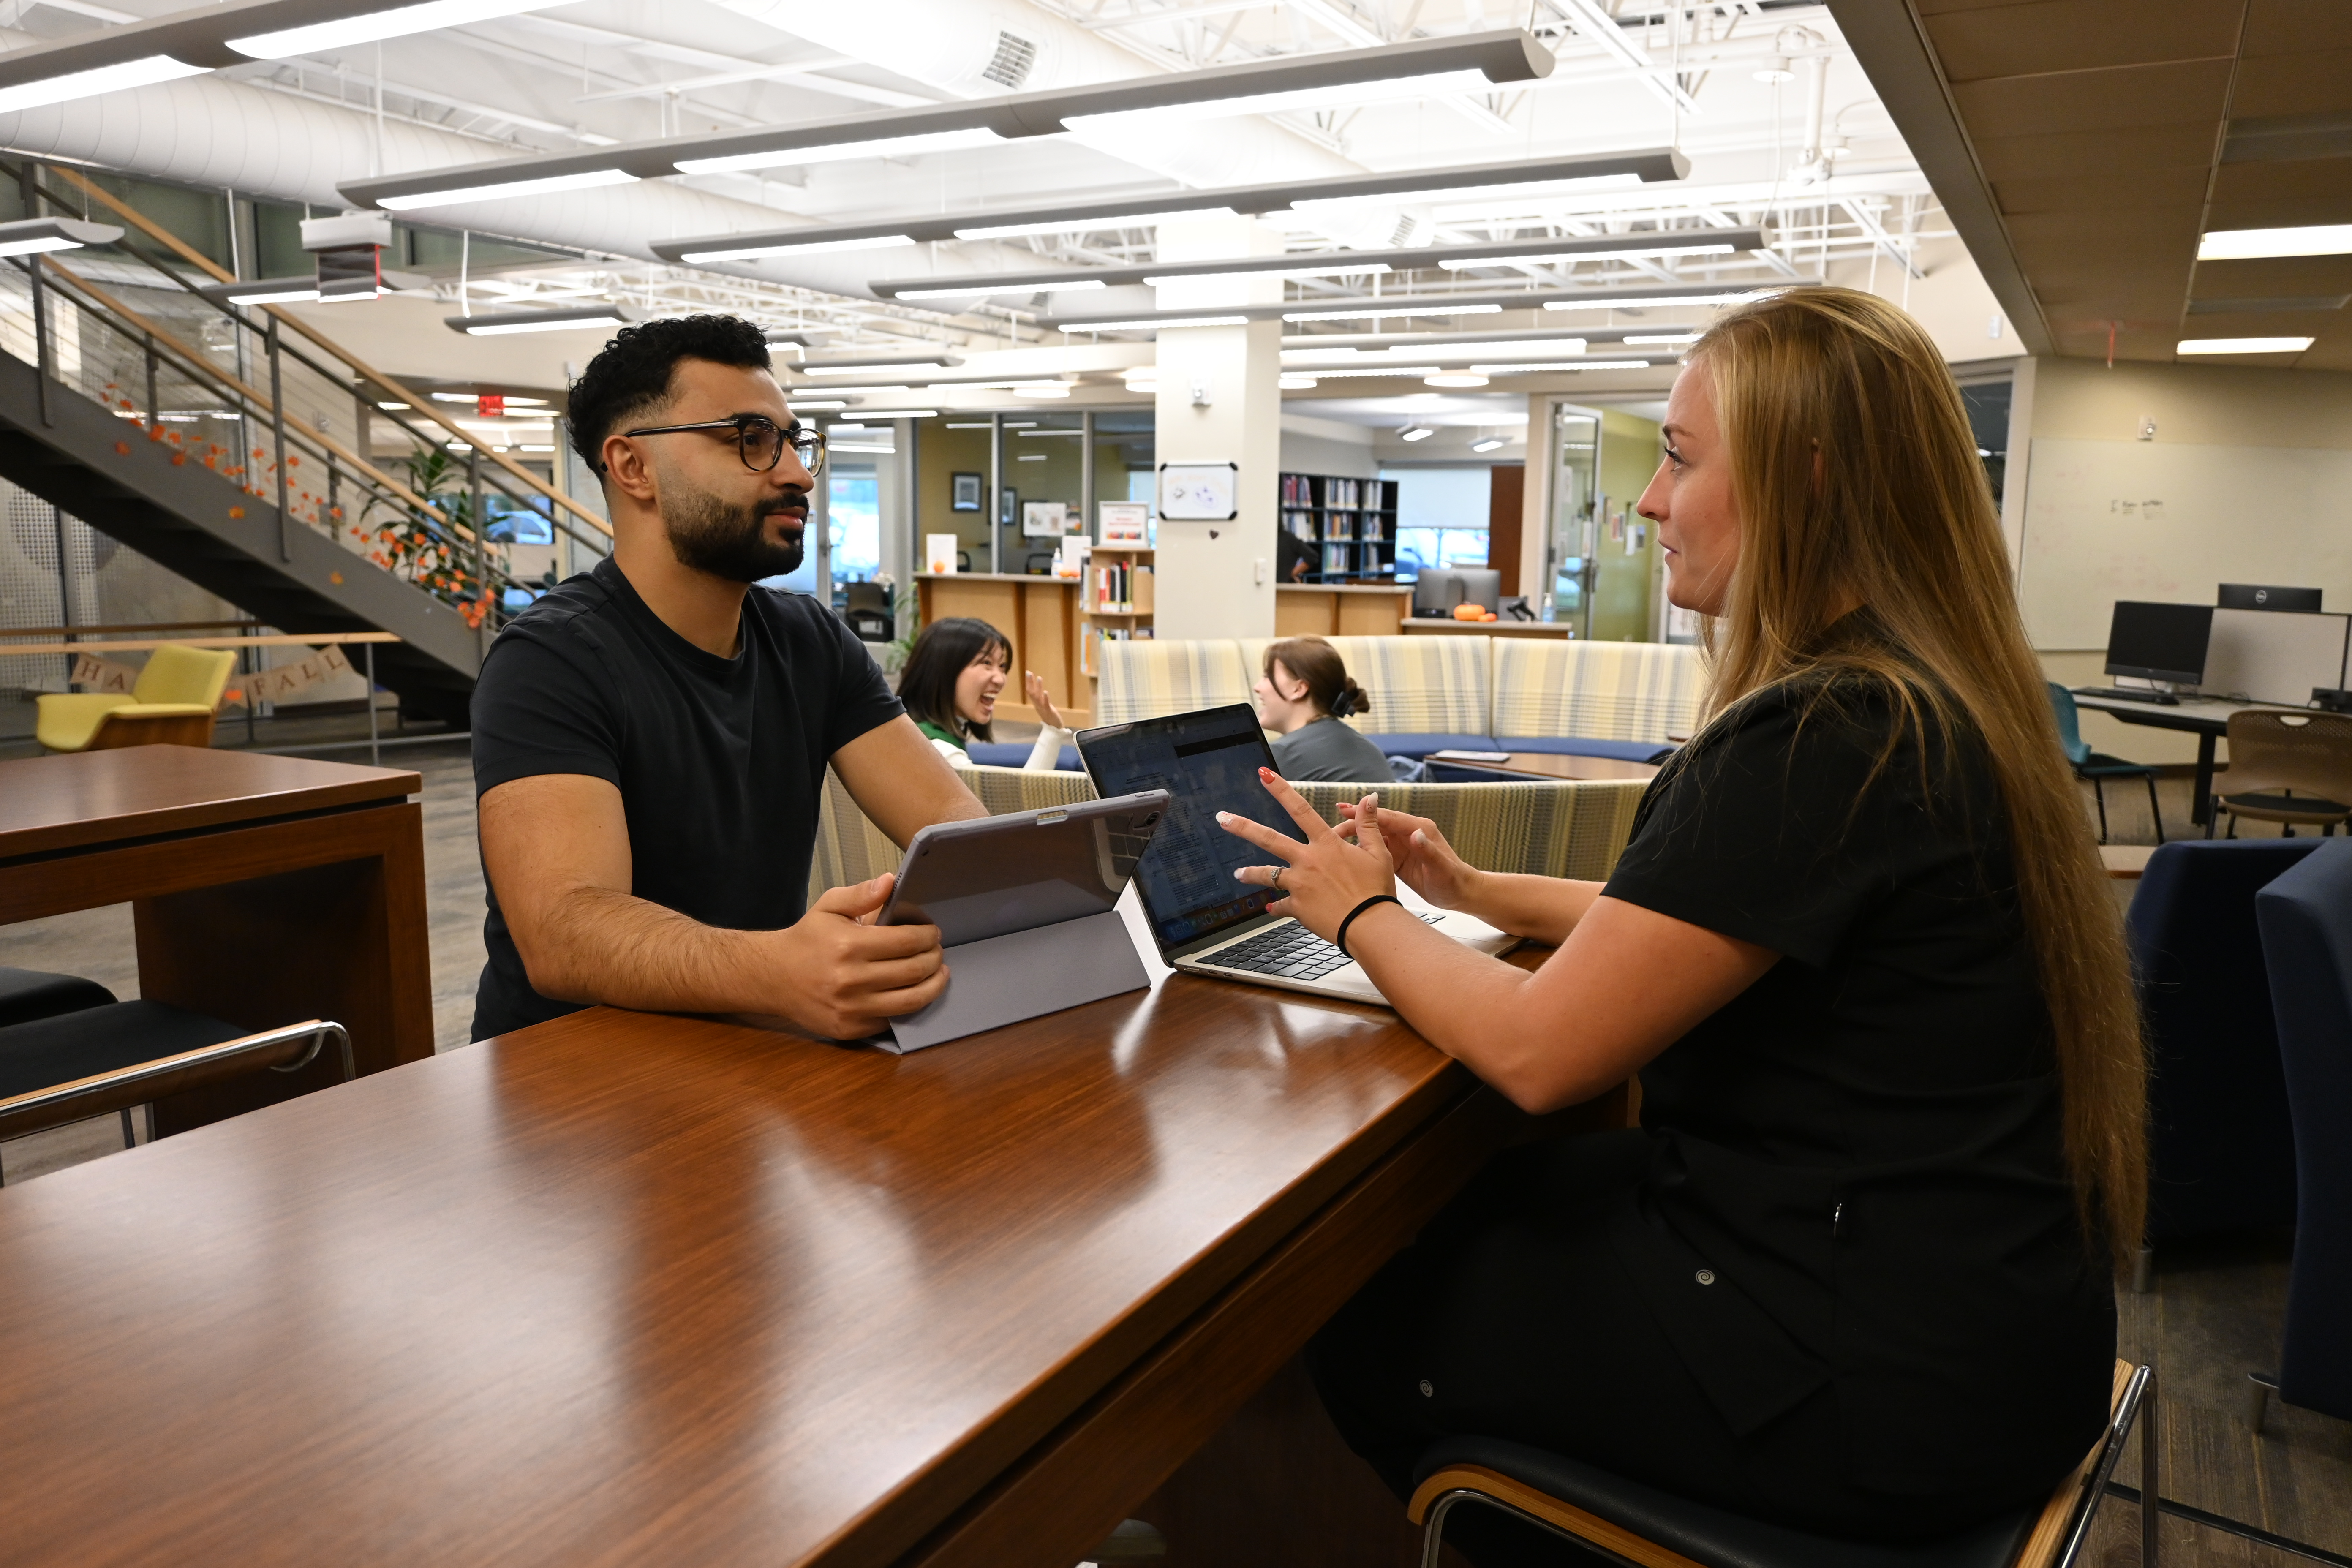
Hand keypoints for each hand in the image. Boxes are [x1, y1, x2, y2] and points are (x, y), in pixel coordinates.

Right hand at [766, 872, 948, 1037]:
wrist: (773, 977)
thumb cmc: (806, 940)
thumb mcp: (828, 906)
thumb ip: (860, 894)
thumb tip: (890, 881)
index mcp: (849, 946)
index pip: (907, 941)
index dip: (927, 936)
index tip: (932, 932)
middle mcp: (851, 979)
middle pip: (914, 970)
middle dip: (934, 958)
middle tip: (937, 950)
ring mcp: (851, 1008)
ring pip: (911, 1000)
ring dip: (933, 985)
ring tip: (939, 973)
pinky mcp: (850, 1028)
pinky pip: (893, 1020)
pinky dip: (910, 1006)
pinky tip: (915, 992)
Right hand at [1024, 670, 1063, 729]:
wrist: (1054, 729)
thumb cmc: (1050, 717)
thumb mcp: (1044, 707)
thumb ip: (1042, 700)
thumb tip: (1041, 692)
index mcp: (1036, 703)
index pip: (1030, 691)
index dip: (1029, 682)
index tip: (1028, 673)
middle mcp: (1038, 705)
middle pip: (1032, 692)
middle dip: (1030, 682)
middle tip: (1029, 672)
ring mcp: (1043, 708)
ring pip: (1038, 697)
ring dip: (1038, 687)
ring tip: (1039, 678)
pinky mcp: (1049, 711)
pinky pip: (1046, 704)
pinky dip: (1045, 698)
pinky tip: (1045, 691)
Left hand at [1216, 767, 1397, 942]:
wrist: (1369, 925)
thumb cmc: (1376, 891)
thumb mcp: (1378, 853)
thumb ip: (1368, 824)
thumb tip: (1370, 798)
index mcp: (1327, 845)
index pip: (1300, 809)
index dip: (1281, 790)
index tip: (1263, 775)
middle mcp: (1308, 861)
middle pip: (1269, 839)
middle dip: (1242, 826)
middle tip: (1222, 819)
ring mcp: (1300, 884)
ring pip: (1267, 875)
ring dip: (1250, 873)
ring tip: (1238, 874)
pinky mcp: (1298, 907)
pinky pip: (1281, 906)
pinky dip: (1276, 907)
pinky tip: (1270, 908)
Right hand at [1335, 801, 1482, 910]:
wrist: (1461, 893)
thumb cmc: (1453, 881)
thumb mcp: (1441, 868)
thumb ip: (1428, 850)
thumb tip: (1416, 833)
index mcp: (1418, 829)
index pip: (1387, 817)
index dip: (1365, 814)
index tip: (1344, 811)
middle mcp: (1409, 833)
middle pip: (1376, 824)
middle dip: (1354, 823)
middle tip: (1332, 828)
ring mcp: (1402, 845)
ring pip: (1373, 836)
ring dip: (1354, 835)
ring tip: (1332, 838)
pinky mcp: (1398, 857)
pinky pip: (1375, 849)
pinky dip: (1360, 849)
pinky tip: (1345, 853)